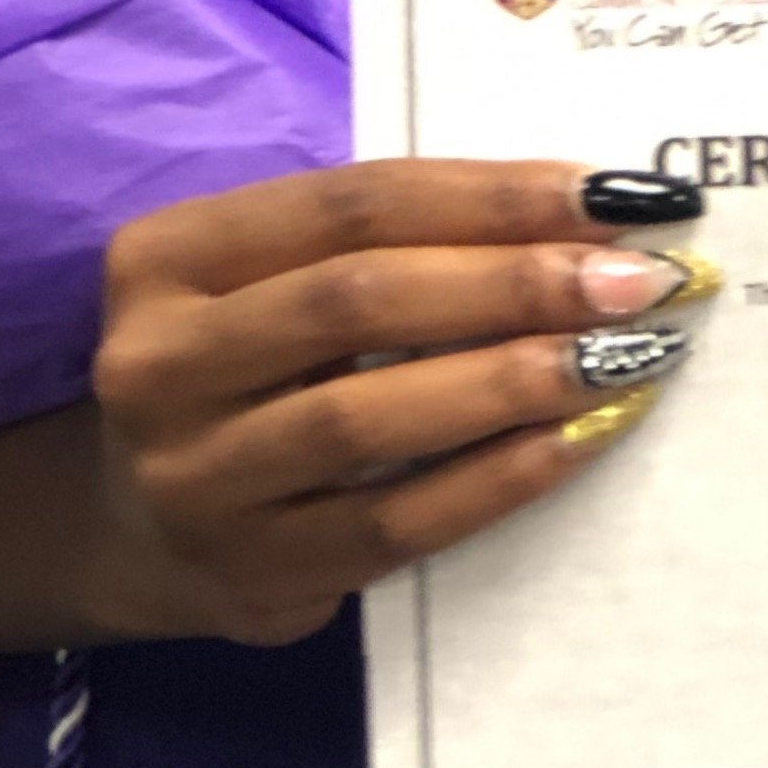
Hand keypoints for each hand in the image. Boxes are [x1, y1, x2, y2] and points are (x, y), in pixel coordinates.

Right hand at [86, 159, 711, 646]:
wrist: (130, 527)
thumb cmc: (240, 365)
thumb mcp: (266, 279)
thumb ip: (382, 240)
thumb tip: (576, 214)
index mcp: (166, 256)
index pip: (352, 202)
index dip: (491, 193)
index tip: (612, 195)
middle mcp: (161, 363)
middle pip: (360, 300)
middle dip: (515, 281)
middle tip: (636, 280)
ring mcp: (195, 479)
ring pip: (371, 415)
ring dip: (514, 380)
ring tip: (625, 356)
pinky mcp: (251, 575)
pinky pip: (394, 524)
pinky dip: (496, 479)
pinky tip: (579, 441)